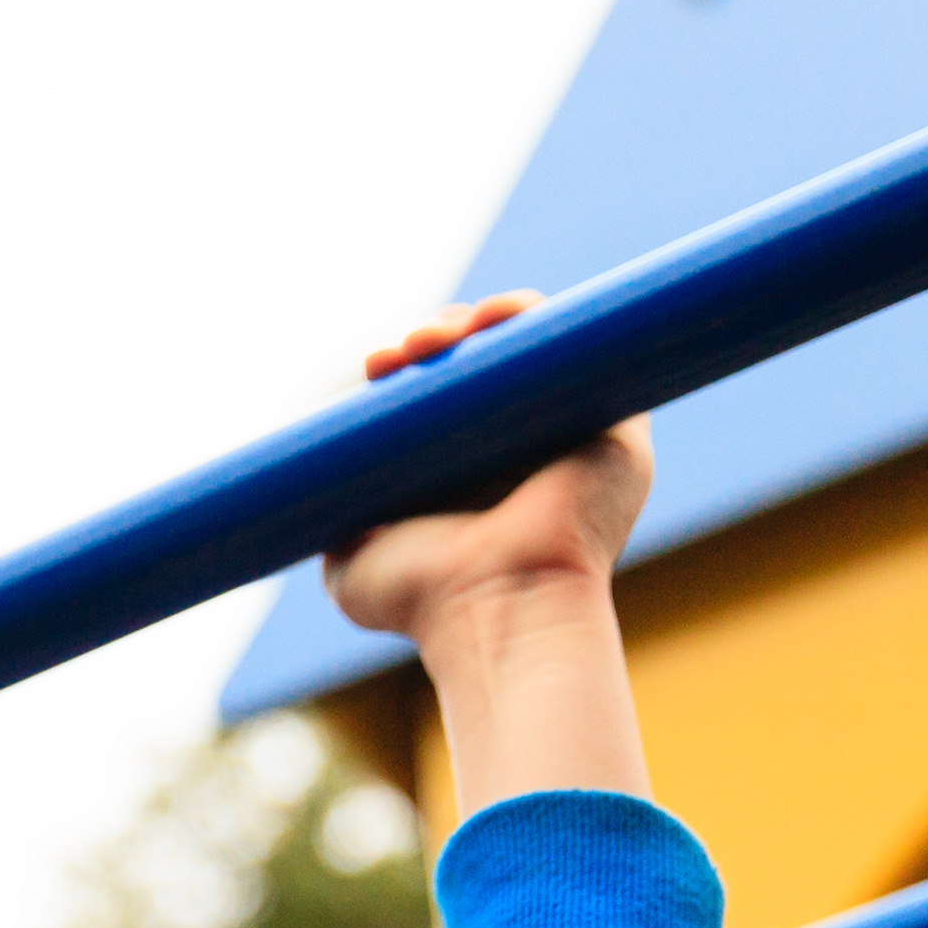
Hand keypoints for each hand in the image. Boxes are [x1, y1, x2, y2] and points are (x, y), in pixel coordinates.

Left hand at [319, 293, 656, 813]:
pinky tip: (492, 318)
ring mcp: (571, 436)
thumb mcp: (352, 566)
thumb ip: (336, 522)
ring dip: (478, 323)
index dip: (406, 368)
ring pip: (529, 348)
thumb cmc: (423, 601)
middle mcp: (521, 452)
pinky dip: (539, 318)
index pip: (440, 395)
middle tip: (407, 350)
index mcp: (468, 475)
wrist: (497, 609)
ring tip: (436, 338)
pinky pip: (587, 347)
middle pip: (483, 363)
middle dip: (437, 339)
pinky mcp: (618, 427)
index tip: (376, 366)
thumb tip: (310, 489)